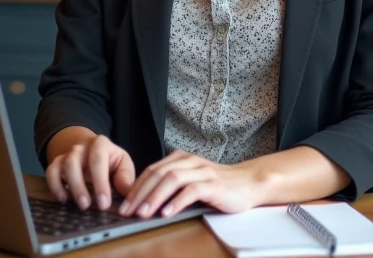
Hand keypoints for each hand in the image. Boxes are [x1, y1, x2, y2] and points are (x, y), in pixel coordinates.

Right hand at [46, 134, 134, 210]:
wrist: (91, 150)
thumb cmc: (110, 161)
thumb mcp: (123, 164)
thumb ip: (126, 177)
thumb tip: (127, 192)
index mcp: (100, 144)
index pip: (98, 159)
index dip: (100, 182)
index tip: (104, 203)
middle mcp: (81, 147)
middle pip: (74, 162)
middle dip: (80, 186)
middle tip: (87, 207)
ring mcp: (67, 154)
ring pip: (62, 166)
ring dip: (69, 187)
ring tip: (80, 205)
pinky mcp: (57, 163)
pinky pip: (50, 172)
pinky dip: (55, 186)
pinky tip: (64, 199)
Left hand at [118, 150, 263, 218]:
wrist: (248, 183)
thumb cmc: (218, 186)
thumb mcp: (191, 180)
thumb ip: (172, 185)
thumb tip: (144, 200)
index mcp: (181, 159)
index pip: (152, 170)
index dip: (136, 187)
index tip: (124, 204)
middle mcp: (190, 162)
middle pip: (158, 174)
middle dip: (140, 193)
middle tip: (128, 211)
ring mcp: (202, 172)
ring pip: (172, 180)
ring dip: (155, 197)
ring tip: (144, 213)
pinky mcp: (214, 185)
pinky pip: (191, 191)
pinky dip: (177, 202)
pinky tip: (167, 213)